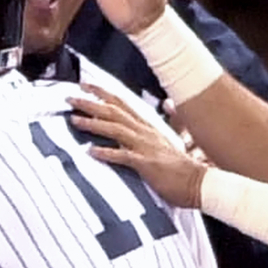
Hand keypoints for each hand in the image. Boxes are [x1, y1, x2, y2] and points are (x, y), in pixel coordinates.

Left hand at [70, 84, 204, 207]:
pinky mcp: (146, 164)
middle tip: (70, 97)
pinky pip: (123, 156)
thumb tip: (151, 116)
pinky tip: (91, 151)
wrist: (198, 182)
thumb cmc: (179, 168)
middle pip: (114, 112)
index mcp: (146, 127)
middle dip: (91, 103)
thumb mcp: (161, 144)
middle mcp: (144, 132)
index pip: (120, 104)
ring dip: (93, 124)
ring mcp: (145, 147)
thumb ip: (147, 133)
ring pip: (115, 129)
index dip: (102, 93)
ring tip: (75, 120)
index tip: (84, 85)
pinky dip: (106, 153)